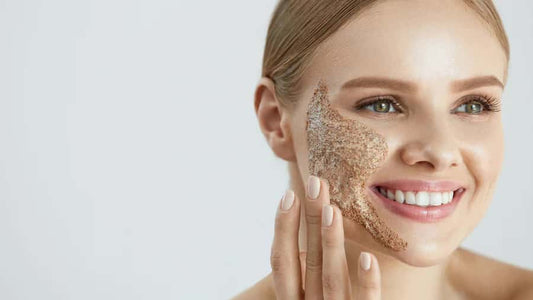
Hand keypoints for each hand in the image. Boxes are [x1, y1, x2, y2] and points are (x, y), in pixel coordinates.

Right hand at [270, 175, 381, 298]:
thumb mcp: (308, 295)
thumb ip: (308, 273)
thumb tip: (312, 229)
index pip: (282, 262)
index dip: (283, 228)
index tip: (289, 194)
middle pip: (309, 262)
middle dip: (310, 220)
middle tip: (315, 183)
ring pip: (333, 280)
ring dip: (331, 243)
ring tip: (333, 209)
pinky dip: (366, 283)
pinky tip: (368, 257)